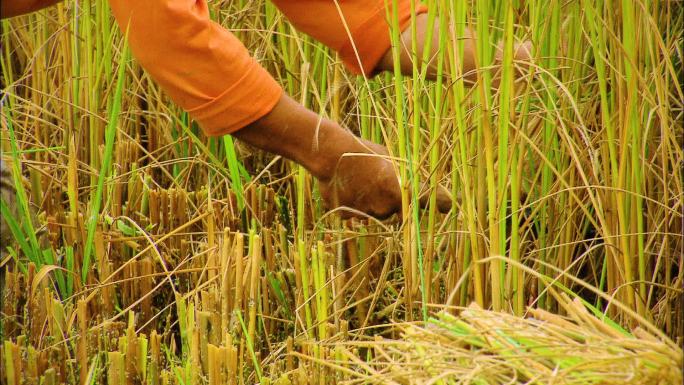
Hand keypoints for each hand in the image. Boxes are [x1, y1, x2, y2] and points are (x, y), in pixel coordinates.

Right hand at [233, 94, 450, 219]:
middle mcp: (385, 208)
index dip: (440, 203)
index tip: (448, 206)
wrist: (331, 154)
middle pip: (395, 210)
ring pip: (373, 213)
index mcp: (400, 193)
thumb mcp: (390, 158)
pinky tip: (346, 186)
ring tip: (359, 180)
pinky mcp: (347, 216)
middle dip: (392, 200)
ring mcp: (365, 214)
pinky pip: (354, 213)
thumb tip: (421, 184)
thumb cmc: (364, 151)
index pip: (426, 202)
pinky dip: (352, 204)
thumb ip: (406, 175)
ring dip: (370, 201)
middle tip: (379, 180)